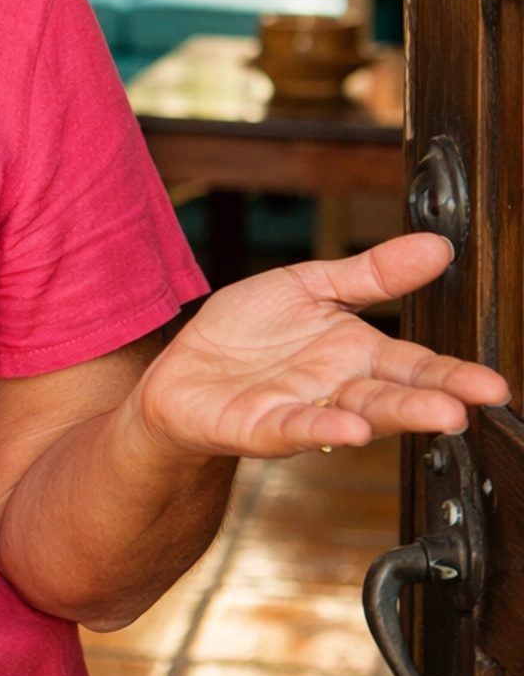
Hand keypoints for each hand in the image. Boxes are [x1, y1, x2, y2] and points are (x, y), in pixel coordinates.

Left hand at [132, 234, 509, 460]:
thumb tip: (437, 244)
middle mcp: (336, 388)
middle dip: (435, 399)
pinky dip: (322, 430)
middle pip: (394, 394)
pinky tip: (350, 431)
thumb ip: (373, 273)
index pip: (414, 366)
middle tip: (475, 401)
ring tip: (436, 415)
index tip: (492, 384)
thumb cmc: (246, 334)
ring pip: (355, 415)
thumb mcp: (310, 285)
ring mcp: (301, 410)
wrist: (182, 372)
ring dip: (395, 417)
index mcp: (355, 354)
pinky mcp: (258, 426)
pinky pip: (294, 428)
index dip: (453, 374)